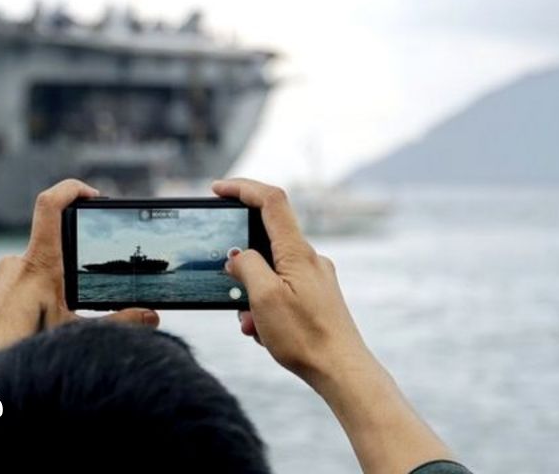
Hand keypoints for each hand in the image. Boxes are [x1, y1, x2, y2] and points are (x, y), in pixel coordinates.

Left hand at [0, 179, 159, 369]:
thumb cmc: (25, 353)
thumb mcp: (76, 335)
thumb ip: (117, 323)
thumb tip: (151, 316)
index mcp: (39, 265)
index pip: (50, 206)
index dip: (71, 190)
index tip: (90, 196)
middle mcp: (13, 264)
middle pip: (48, 254)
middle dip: (64, 275)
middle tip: (69, 307)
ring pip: (28, 276)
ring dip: (42, 294)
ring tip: (45, 327)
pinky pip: (9, 290)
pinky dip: (22, 305)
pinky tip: (25, 332)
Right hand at [213, 178, 372, 389]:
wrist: (341, 371)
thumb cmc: (305, 336)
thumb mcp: (264, 298)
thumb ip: (247, 267)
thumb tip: (237, 256)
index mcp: (297, 252)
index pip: (271, 200)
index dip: (242, 188)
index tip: (217, 189)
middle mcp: (310, 259)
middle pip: (267, 238)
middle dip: (240, 262)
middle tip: (228, 287)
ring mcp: (315, 278)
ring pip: (270, 271)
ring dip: (251, 293)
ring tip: (250, 324)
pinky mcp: (316, 297)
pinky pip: (281, 290)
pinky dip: (264, 306)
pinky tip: (262, 333)